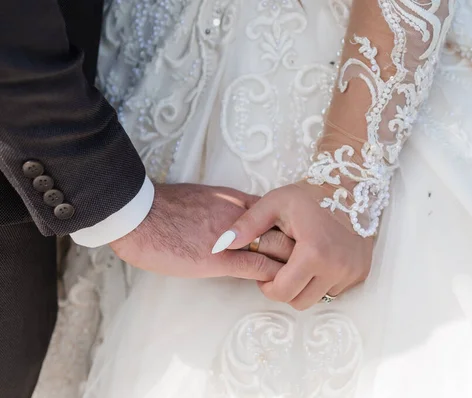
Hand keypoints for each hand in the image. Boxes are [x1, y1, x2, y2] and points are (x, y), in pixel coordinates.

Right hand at [110, 184, 294, 279]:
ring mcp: (232, 238)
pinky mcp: (219, 260)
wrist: (137, 214)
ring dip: (291, 262)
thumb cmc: (162, 207)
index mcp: (235, 200)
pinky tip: (281, 283)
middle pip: (284, 228)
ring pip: (277, 248)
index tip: (297, 239)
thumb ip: (224, 208)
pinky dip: (273, 276)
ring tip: (302, 273)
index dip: (289, 227)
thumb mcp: (201, 198)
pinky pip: (258, 268)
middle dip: (299, 244)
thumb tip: (236, 221)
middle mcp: (241, 215)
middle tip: (310, 258)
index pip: (275, 213)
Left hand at [218, 181, 373, 309]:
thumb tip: (222, 245)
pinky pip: (335, 290)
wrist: (350, 186)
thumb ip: (247, 225)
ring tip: (300, 262)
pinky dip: (323, 281)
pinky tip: (319, 260)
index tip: (267, 270)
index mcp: (314, 252)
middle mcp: (337, 267)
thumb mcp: (274, 202)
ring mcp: (353, 271)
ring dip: (305, 286)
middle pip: (300, 302)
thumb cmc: (309, 194)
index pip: (282, 292)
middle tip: (281, 267)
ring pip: (318, 299)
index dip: (268, 286)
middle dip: (285, 289)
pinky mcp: (361, 272)